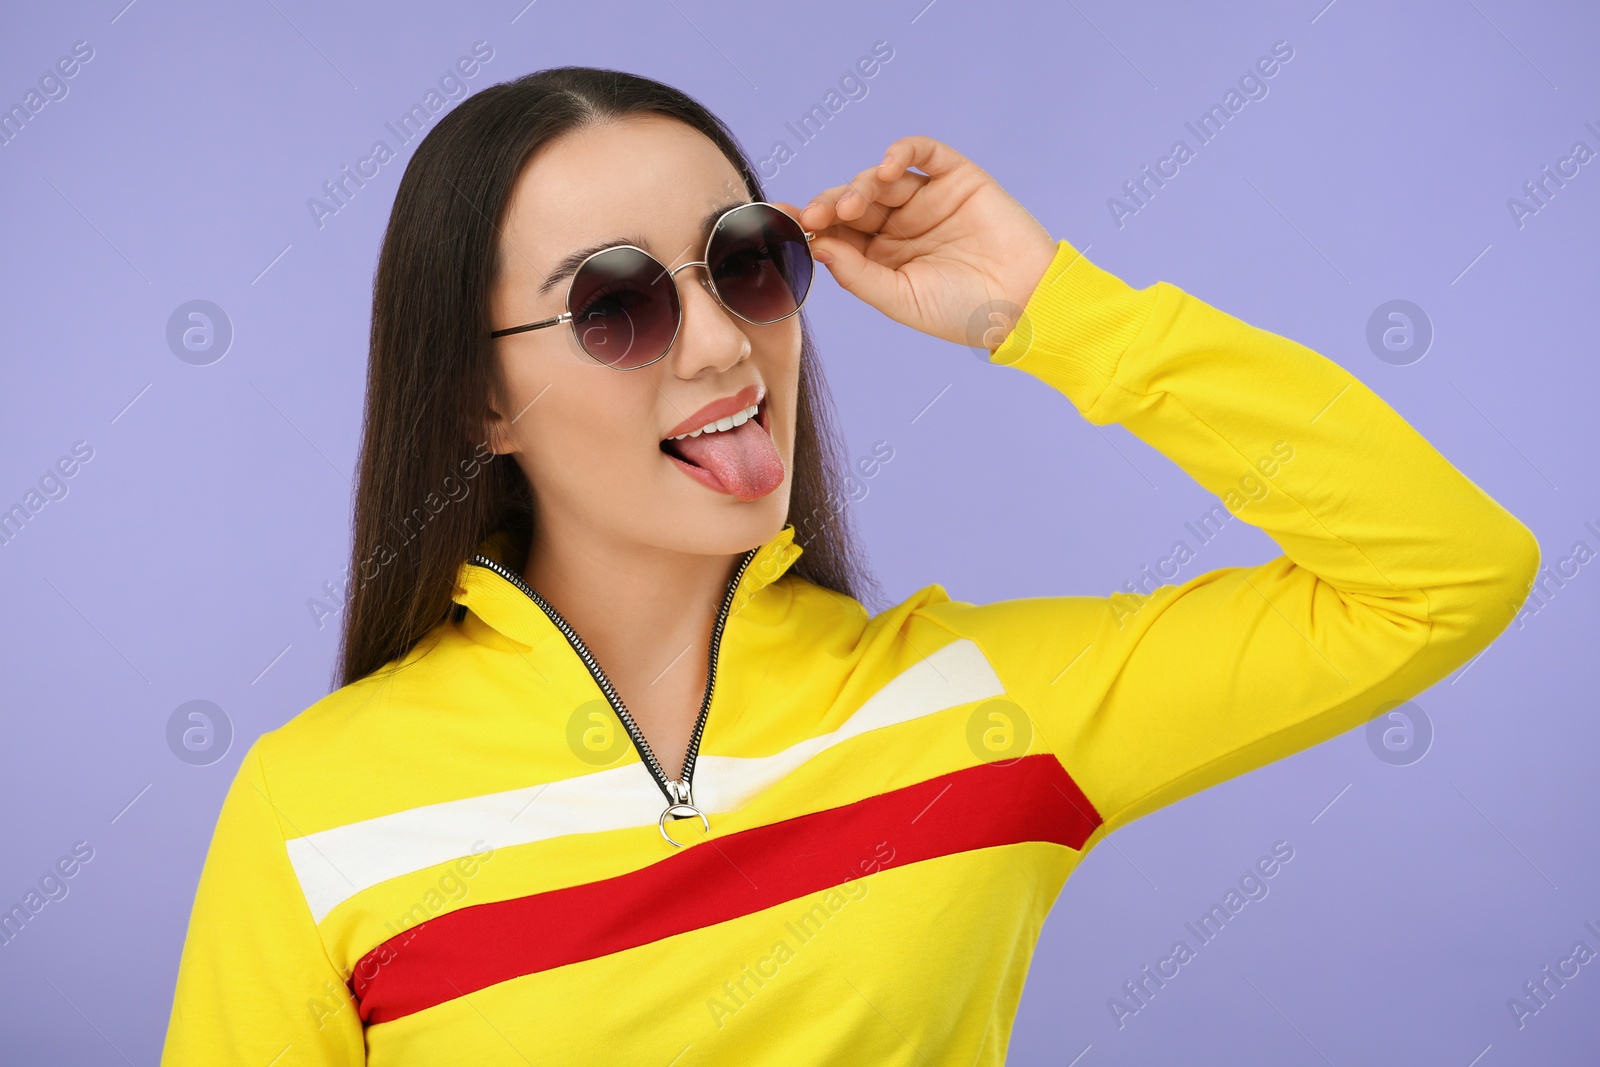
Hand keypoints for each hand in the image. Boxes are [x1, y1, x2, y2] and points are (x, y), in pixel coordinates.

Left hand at [782, 135, 1058, 349]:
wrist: (1024, 304)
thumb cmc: (963, 312)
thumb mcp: (900, 299)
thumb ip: (857, 274)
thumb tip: (815, 245)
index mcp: (881, 258)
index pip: (836, 233)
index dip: (808, 225)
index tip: (779, 222)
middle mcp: (899, 226)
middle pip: (851, 202)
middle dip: (829, 205)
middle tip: (814, 216)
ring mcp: (926, 200)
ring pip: (880, 179)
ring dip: (860, 186)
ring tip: (854, 205)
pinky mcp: (956, 178)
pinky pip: (923, 154)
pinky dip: (902, 153)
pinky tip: (889, 168)